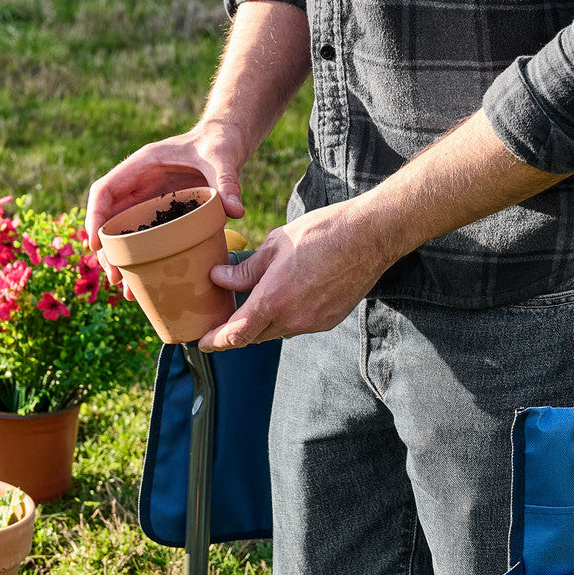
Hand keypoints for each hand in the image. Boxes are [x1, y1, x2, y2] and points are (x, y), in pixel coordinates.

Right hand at [84, 123, 248, 294]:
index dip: (96, 217)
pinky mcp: (163, 210)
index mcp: (143, 165)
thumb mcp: (223, 158)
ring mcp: (150, 198)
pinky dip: (141, 257)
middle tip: (114, 279)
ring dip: (121, 259)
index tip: (95, 244)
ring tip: (127, 290)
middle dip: (107, 249)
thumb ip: (227, 181)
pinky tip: (146, 280)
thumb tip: (236, 211)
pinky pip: (145, 235)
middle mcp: (140, 183)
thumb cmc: (219, 143)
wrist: (227, 142)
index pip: (105, 190)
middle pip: (110, 218)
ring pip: (124, 231)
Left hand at [199, 198, 406, 350]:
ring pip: (276, 331)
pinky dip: (286, 317)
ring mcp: (312, 322)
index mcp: (274, 299)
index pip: (236, 334)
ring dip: (263, 322)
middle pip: (254, 336)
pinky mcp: (328, 321)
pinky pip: (298, 326)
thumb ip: (246, 269)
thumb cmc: (322, 233)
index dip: (216, 341)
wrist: (370, 237)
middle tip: (223, 319)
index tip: (203, 342)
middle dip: (237, 331)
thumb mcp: (275, 244)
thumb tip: (219, 279)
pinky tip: (288, 296)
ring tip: (257, 301)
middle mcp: (293, 318)